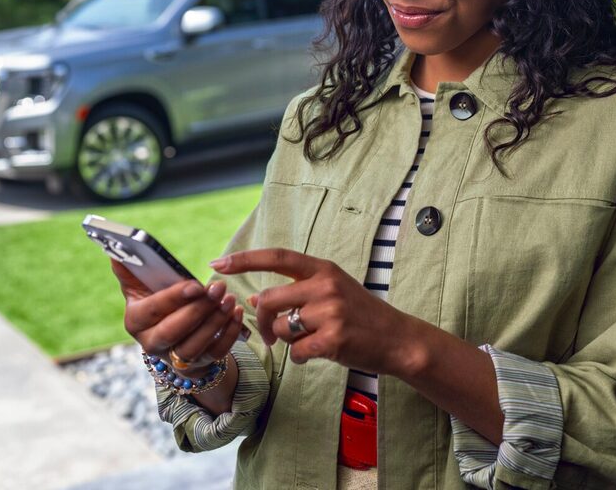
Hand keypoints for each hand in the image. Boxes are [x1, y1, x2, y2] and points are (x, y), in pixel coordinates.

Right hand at [110, 259, 245, 374]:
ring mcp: (177, 357)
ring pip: (195, 345)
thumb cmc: (156, 301)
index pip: (152, 311)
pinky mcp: (200, 363)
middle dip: (197, 310)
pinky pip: (217, 352)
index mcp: (135, 321)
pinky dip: (229, 333)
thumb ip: (130, 268)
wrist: (171, 333)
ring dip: (215, 321)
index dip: (173, 298)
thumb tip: (115, 248)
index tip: (195, 285)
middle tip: (218, 288)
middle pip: (173, 331)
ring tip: (229, 299)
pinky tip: (237, 312)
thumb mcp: (140, 286)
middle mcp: (152, 343)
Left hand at [212, 248, 422, 374]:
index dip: (244, 259)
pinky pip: (296, 352)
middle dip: (263, 320)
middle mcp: (326, 286)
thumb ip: (297, 291)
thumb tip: (254, 299)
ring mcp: (331, 312)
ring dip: (286, 341)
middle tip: (269, 334)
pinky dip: (300, 358)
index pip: (277, 257)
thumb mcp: (332, 292)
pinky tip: (315, 354)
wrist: (398, 339)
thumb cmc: (362, 315)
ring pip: (282, 328)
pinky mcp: (334, 339)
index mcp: (324, 269)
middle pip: (269, 299)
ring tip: (307, 342)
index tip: (217, 264)